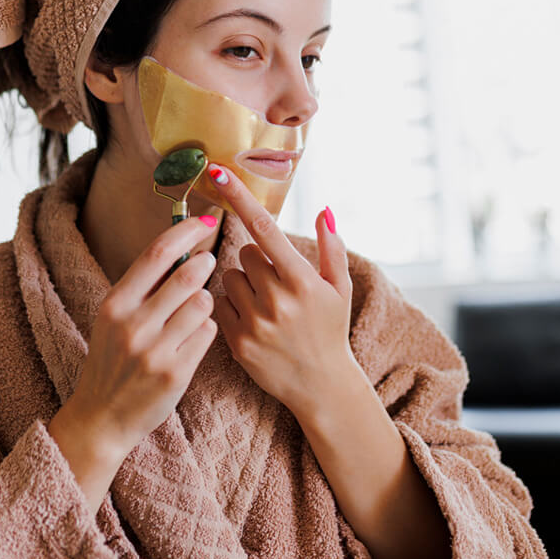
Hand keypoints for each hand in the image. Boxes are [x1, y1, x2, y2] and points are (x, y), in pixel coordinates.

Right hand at [52, 216, 219, 472]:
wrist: (102, 417)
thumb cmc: (113, 359)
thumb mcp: (114, 318)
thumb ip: (143, 287)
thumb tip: (181, 245)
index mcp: (114, 304)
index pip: (156, 254)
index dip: (185, 232)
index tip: (204, 220)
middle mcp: (133, 325)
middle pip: (186, 276)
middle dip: (204, 263)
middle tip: (208, 261)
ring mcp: (155, 351)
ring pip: (203, 304)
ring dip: (205, 300)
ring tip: (194, 308)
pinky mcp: (175, 374)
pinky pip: (208, 333)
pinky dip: (206, 328)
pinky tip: (193, 337)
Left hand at [206, 162, 354, 419]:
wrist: (320, 386)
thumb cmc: (330, 329)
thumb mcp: (340, 288)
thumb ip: (332, 247)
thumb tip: (324, 210)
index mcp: (303, 281)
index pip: (265, 230)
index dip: (240, 198)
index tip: (218, 172)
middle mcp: (277, 300)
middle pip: (245, 254)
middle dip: (257, 262)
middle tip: (275, 284)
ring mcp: (255, 322)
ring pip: (229, 278)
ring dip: (242, 284)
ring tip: (265, 305)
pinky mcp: (237, 342)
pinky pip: (219, 304)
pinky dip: (230, 306)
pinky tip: (252, 320)